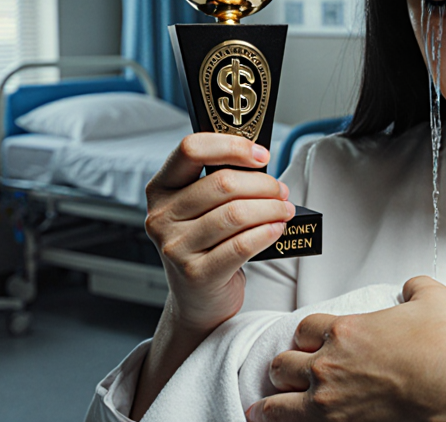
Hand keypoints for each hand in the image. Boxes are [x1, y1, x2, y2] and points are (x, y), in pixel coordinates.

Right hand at [144, 133, 291, 331]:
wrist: (198, 298)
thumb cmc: (206, 245)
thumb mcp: (201, 209)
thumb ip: (221, 183)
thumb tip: (261, 163)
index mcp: (161, 189)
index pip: (191, 150)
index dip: (232, 146)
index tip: (261, 154)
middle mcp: (161, 216)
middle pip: (223, 184)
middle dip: (263, 184)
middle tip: (281, 191)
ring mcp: (175, 247)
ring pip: (236, 214)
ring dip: (271, 208)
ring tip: (284, 210)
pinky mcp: (195, 274)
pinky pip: (241, 245)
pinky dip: (267, 233)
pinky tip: (277, 229)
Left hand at [248, 277, 445, 421]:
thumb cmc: (445, 347)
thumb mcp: (432, 299)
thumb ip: (414, 286)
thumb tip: (410, 285)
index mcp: (346, 330)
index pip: (305, 328)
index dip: (308, 336)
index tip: (312, 344)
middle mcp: (329, 363)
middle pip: (285, 363)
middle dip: (287, 367)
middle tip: (291, 373)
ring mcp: (329, 399)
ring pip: (278, 399)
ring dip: (272, 400)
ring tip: (262, 407)